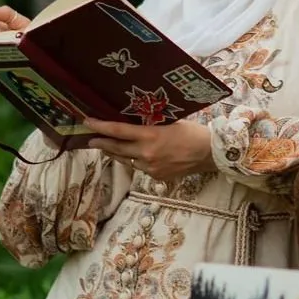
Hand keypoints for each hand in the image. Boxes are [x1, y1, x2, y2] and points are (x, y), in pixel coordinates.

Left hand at [83, 117, 215, 181]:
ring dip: (115, 153)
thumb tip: (132, 121)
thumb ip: (149, 125)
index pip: (118, 131)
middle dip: (101, 142)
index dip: (101, 126)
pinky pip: (139, 168)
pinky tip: (133, 156)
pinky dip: (134, 160)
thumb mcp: (169, 122)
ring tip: (106, 147)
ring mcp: (150, 168)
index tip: (88, 122)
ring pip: (126, 160)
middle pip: (116, 148)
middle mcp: (147, 154)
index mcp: (150, 136)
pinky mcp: (156, 177)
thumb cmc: (193, 133)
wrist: (210, 153)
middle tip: (90, 138)